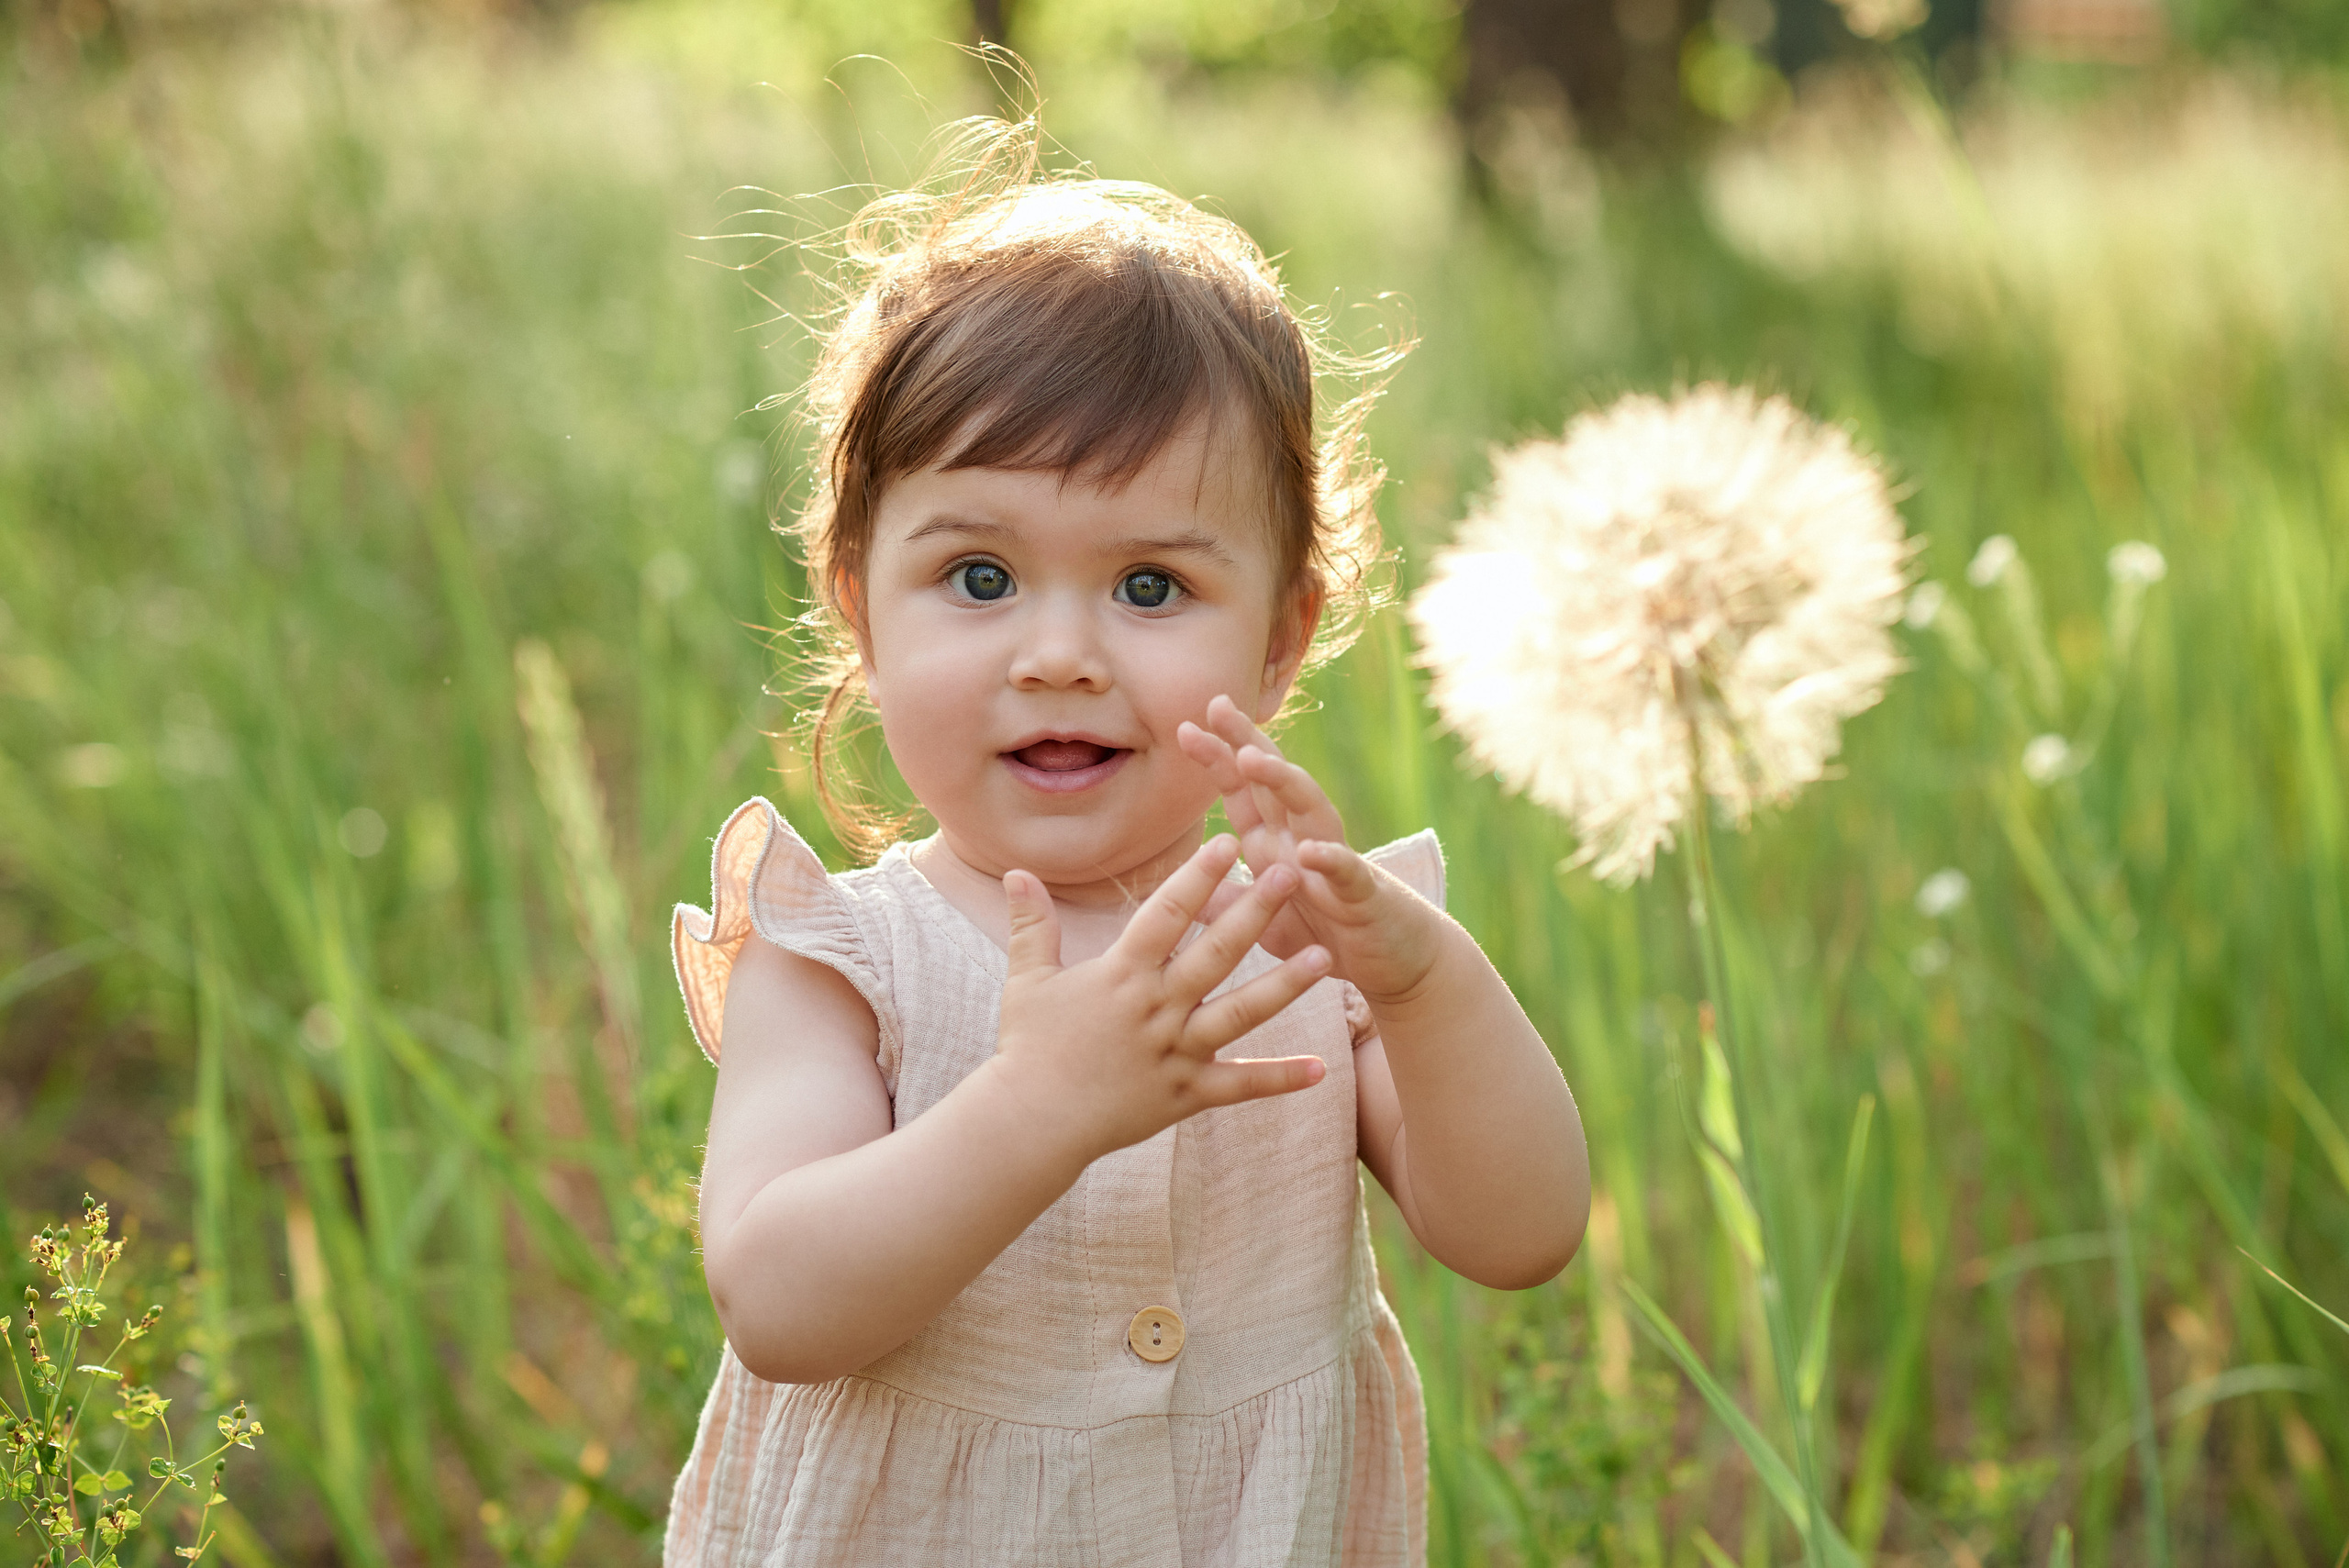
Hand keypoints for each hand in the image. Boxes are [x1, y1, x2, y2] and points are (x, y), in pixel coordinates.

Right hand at [987, 835, 1331, 1164]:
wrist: (1031, 1123)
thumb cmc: (1027, 1048)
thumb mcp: (1026, 980)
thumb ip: (1032, 924)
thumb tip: (1015, 872)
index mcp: (1122, 974)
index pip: (1167, 914)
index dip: (1197, 876)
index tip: (1226, 842)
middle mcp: (1156, 1008)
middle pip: (1215, 952)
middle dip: (1255, 910)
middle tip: (1292, 875)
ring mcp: (1176, 1052)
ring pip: (1240, 1014)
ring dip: (1285, 985)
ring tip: (1324, 958)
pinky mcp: (1187, 1094)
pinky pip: (1240, 1086)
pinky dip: (1280, 1079)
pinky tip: (1321, 1070)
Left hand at [1177, 696, 1444, 1006]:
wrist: (1392, 964)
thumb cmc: (1324, 936)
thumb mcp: (1264, 921)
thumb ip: (1227, 902)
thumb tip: (1178, 888)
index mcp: (1274, 844)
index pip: (1244, 791)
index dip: (1218, 758)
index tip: (1187, 726)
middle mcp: (1302, 840)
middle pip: (1274, 781)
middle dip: (1246, 742)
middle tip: (1218, 706)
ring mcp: (1334, 862)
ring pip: (1310, 809)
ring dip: (1284, 783)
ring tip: (1251, 760)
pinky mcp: (1362, 894)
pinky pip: (1346, 871)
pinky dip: (1330, 859)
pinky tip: (1310, 851)